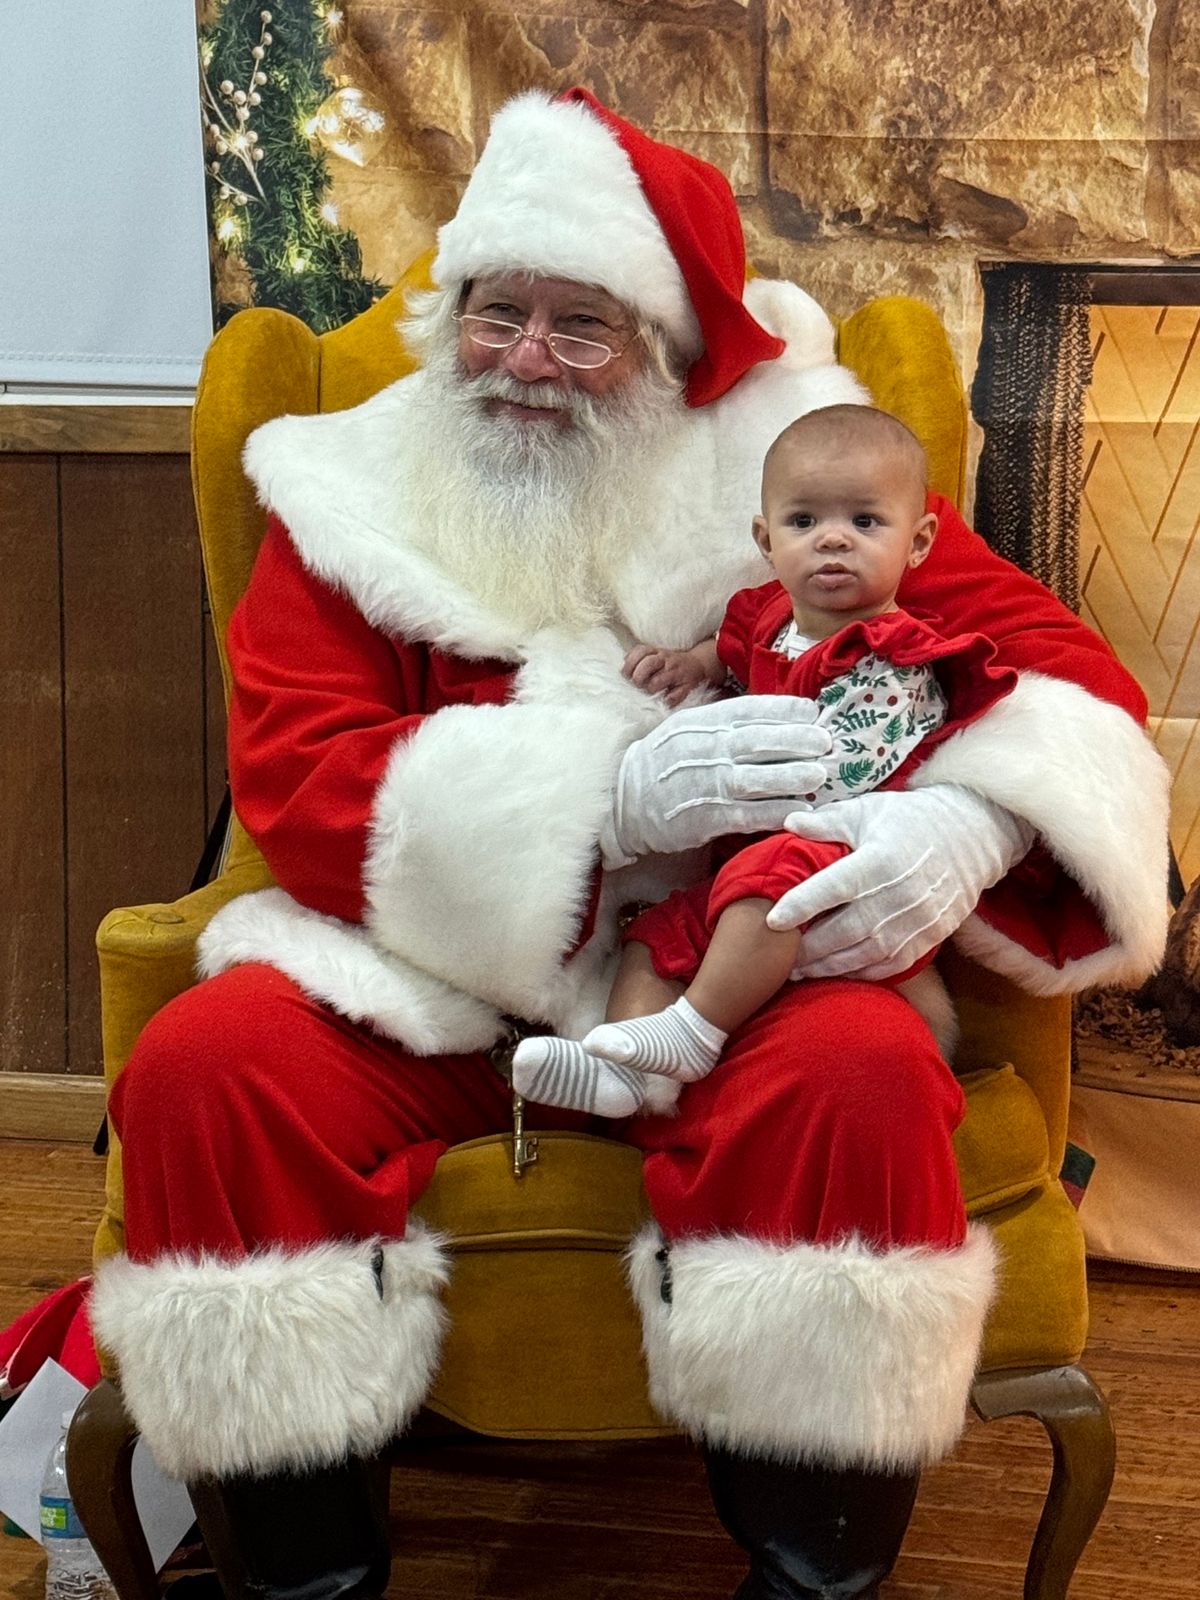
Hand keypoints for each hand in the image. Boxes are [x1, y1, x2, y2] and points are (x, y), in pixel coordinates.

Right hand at [600, 697, 832, 867]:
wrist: (624, 799)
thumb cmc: (666, 761)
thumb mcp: (688, 728)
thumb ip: (726, 721)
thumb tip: (776, 716)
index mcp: (703, 722)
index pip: (749, 710)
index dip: (784, 710)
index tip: (813, 713)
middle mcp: (705, 750)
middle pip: (757, 741)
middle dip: (796, 740)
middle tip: (826, 742)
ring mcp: (704, 784)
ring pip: (753, 777)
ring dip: (790, 775)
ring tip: (819, 774)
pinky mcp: (704, 817)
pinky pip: (743, 814)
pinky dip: (771, 812)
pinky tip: (797, 811)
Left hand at [624, 643, 720, 707]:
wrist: (698, 664)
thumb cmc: (670, 663)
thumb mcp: (655, 655)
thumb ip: (639, 658)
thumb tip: (624, 664)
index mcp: (657, 652)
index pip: (640, 652)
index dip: (630, 664)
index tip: (626, 675)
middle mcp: (666, 660)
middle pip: (647, 664)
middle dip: (638, 676)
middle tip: (637, 684)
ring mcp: (676, 672)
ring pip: (659, 680)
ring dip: (651, 687)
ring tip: (650, 691)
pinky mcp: (686, 685)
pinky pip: (676, 695)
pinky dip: (669, 699)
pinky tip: (666, 699)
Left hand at [766, 784, 1034, 979]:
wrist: (972, 835)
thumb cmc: (911, 819)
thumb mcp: (868, 810)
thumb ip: (827, 821)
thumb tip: (789, 821)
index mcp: (881, 859)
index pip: (834, 887)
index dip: (801, 905)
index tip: (771, 920)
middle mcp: (900, 894)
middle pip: (846, 930)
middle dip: (808, 949)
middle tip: (777, 958)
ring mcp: (918, 919)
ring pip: (866, 954)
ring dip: (829, 967)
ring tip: (798, 972)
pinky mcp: (930, 936)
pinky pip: (891, 965)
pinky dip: (862, 973)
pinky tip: (837, 973)